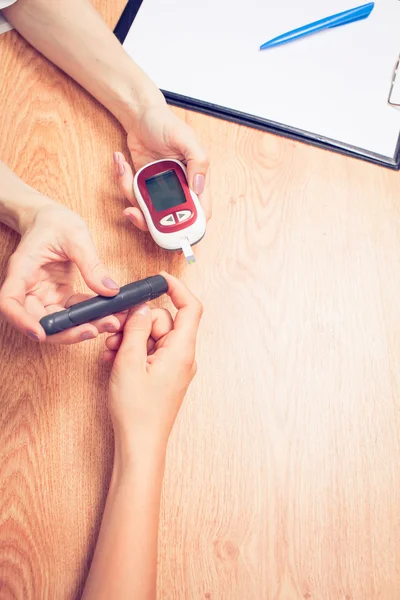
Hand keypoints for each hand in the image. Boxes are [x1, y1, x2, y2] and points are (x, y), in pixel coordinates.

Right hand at [0, 201, 121, 343]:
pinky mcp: (58, 297)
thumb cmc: (54, 222)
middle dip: (66, 332)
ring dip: (83, 327)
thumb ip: (91, 263)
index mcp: (22, 270)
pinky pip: (73, 314)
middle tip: (95, 330)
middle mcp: (29, 288)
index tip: (40, 335)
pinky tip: (111, 314)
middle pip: (38, 321)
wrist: (51, 219)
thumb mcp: (75, 236)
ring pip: (58, 323)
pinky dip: (90, 317)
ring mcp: (43, 295)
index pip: (9, 302)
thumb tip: (110, 290)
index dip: (22, 322)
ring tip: (112, 322)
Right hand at [105, 272, 202, 450]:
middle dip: (138, 322)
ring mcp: (174, 366)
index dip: (177, 289)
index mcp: (182, 350)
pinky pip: (151, 352)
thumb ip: (136, 329)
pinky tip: (115, 361)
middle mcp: (183, 356)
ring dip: (131, 338)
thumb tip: (142, 307)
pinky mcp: (164, 375)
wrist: (139, 445)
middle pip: (164, 321)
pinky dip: (133, 352)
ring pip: (154, 336)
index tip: (158, 280)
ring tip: (111, 353)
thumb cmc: (137, 410)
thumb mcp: (129, 362)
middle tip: (115, 334)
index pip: (190, 308)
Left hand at [114, 103, 210, 231]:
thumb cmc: (165, 122)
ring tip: (124, 170)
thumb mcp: (186, 137)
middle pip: (170, 220)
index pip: (200, 212)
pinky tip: (120, 162)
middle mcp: (179, 188)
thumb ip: (197, 160)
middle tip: (134, 211)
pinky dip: (123, 182)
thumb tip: (199, 187)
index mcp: (195, 180)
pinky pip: (132, 195)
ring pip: (147, 211)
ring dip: (130, 197)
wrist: (140, 115)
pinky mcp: (143, 186)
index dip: (190, 225)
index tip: (173, 227)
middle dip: (150, 220)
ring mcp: (160, 189)